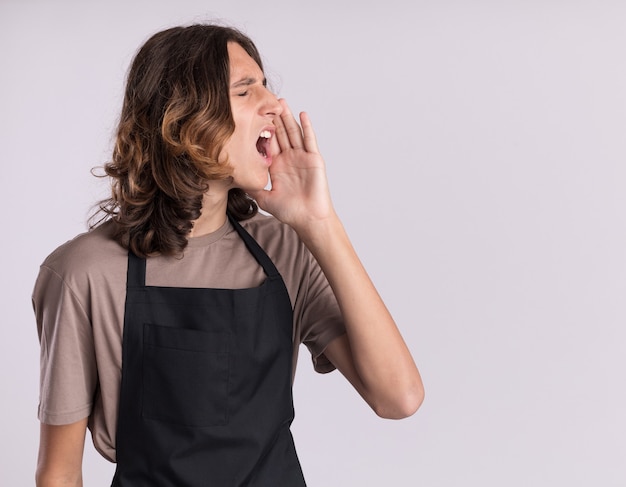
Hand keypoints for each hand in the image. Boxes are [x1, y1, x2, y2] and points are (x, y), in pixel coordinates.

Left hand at [248, 99, 335, 235]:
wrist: (308, 219)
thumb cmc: (290, 212)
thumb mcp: (264, 198)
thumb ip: (252, 188)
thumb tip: (235, 182)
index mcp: (277, 166)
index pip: (268, 142)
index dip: (262, 128)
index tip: (253, 114)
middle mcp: (290, 159)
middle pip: (280, 133)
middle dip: (274, 116)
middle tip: (267, 99)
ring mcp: (302, 157)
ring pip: (293, 132)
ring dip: (288, 117)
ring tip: (282, 102)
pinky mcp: (314, 159)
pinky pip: (309, 140)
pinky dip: (306, 127)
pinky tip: (302, 114)